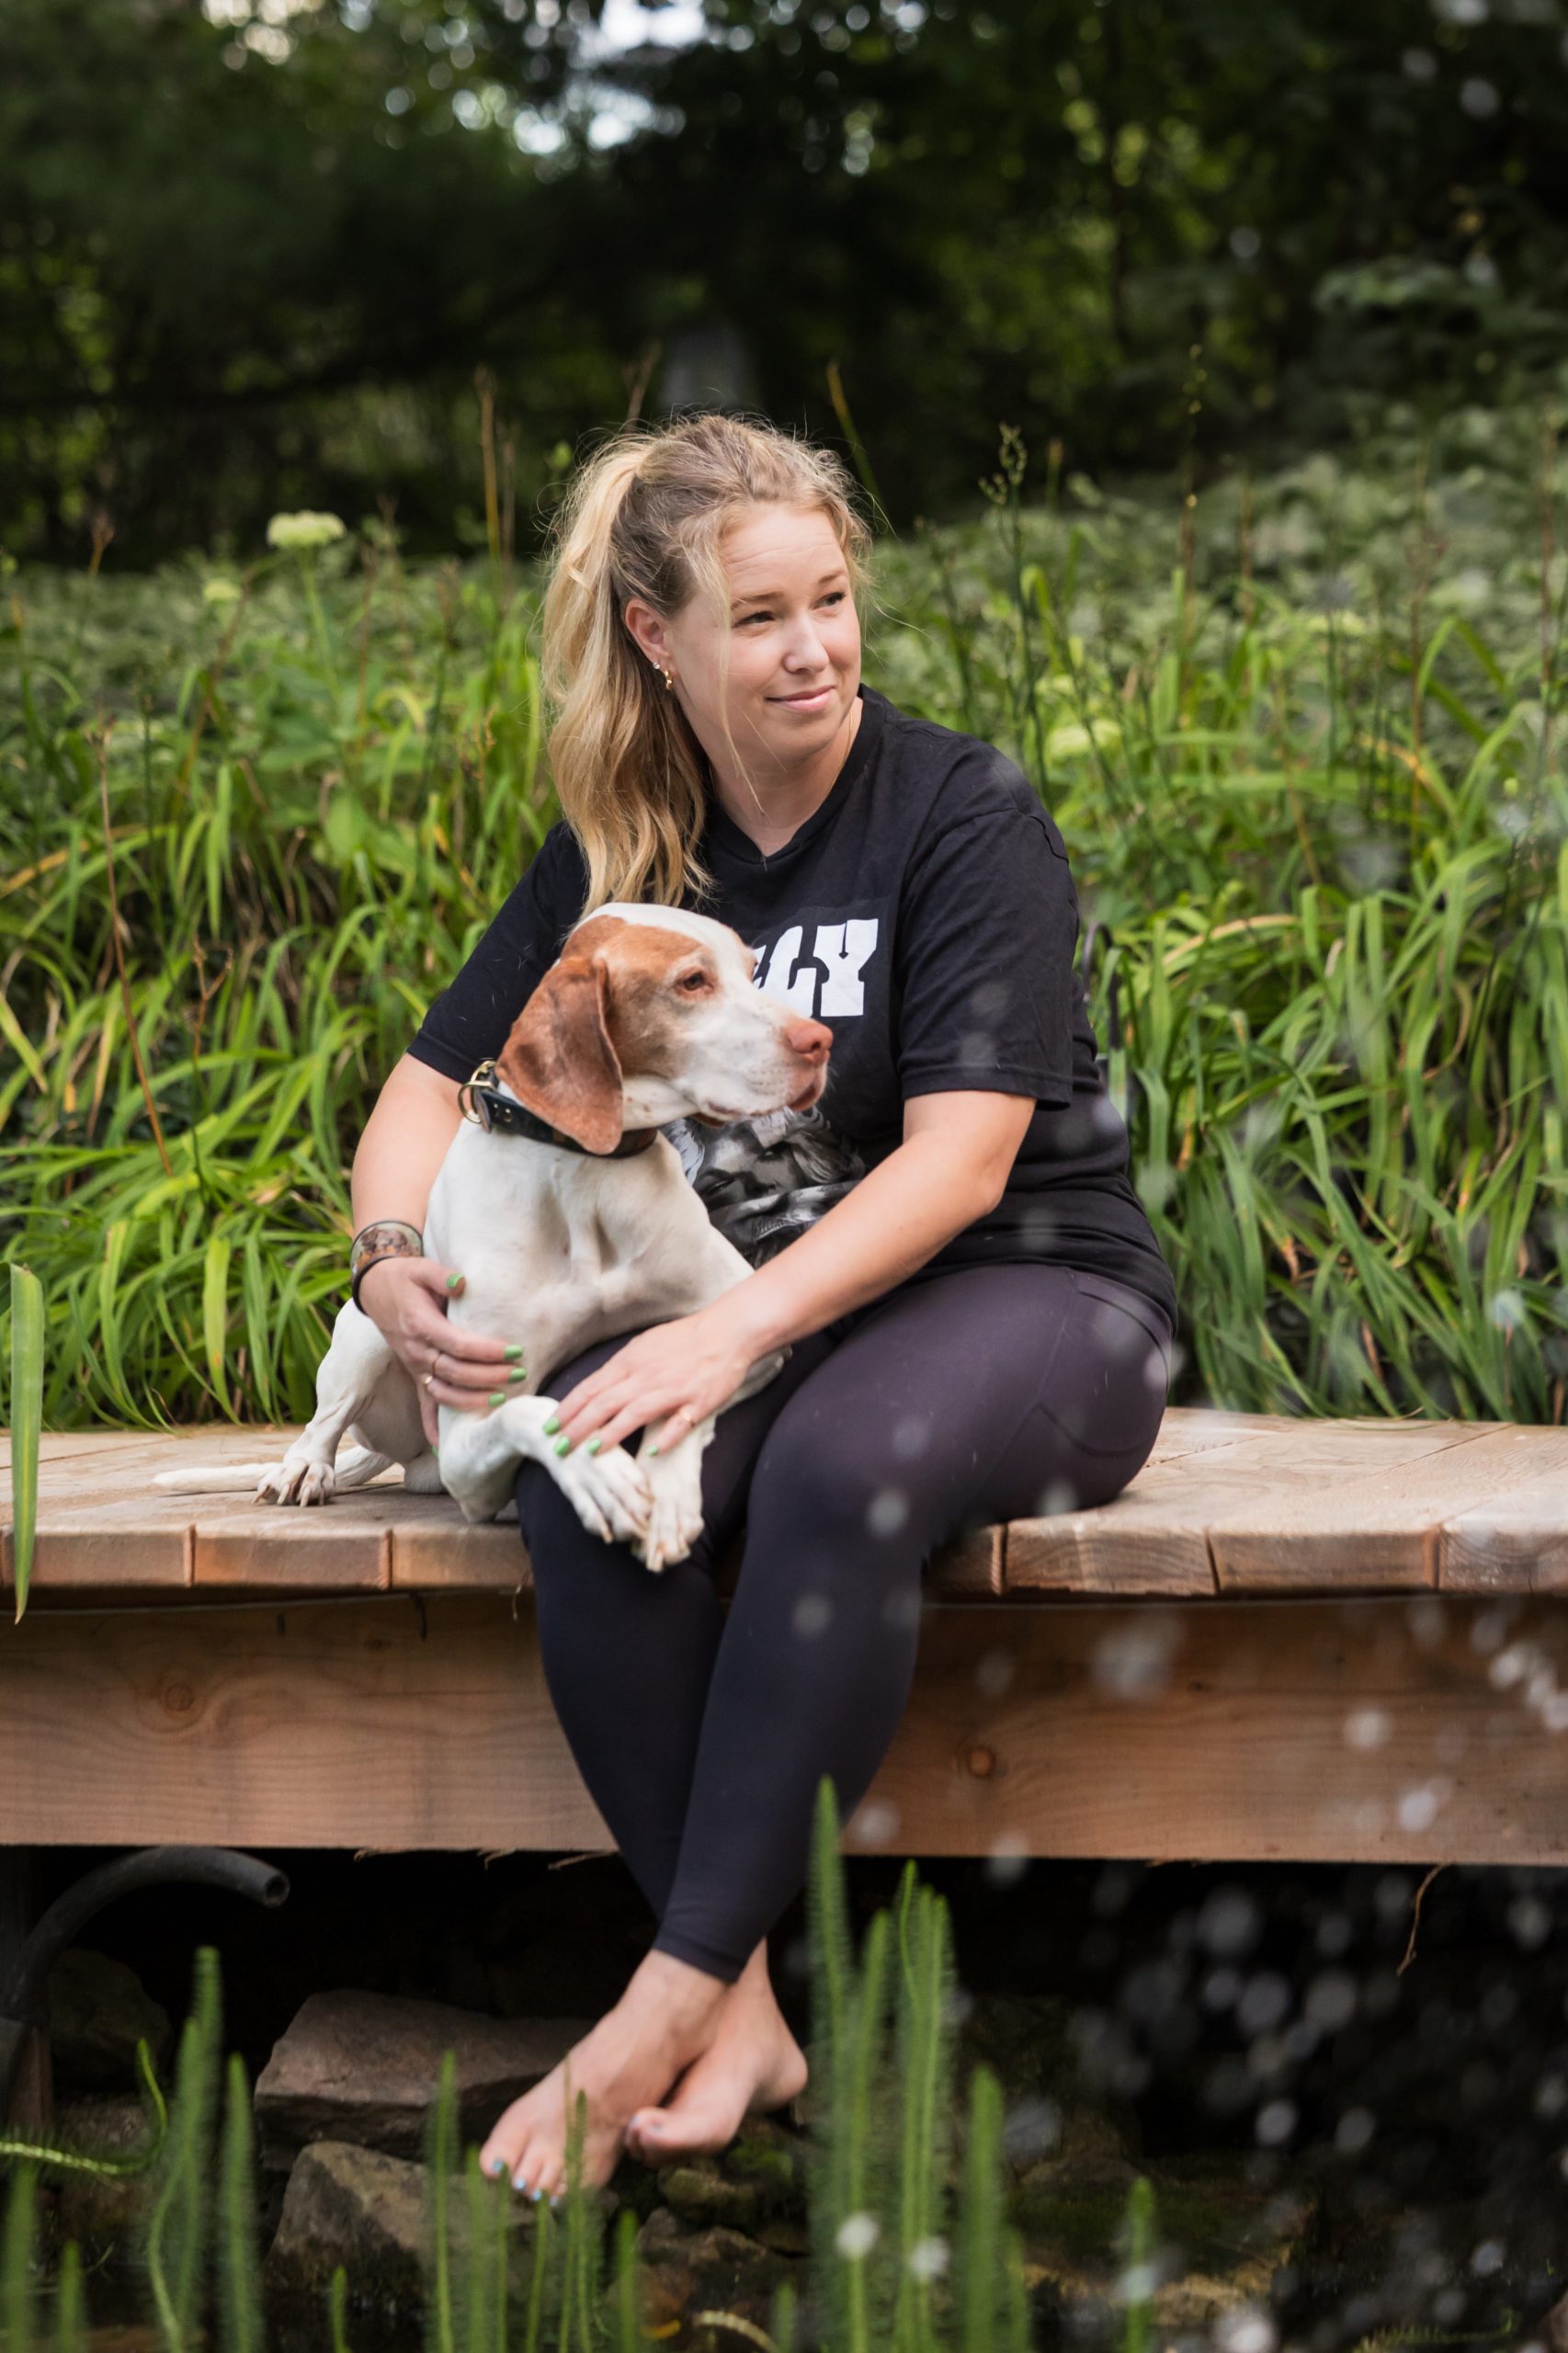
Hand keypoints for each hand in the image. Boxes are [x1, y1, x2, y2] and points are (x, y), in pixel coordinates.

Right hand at [356, 1257, 522, 1445]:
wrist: (377, 1288)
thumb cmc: (406, 1276)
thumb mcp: (422, 1268)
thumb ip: (442, 1277)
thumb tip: (462, 1283)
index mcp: (420, 1324)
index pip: (458, 1344)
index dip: (486, 1351)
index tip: (514, 1351)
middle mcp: (416, 1350)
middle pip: (455, 1371)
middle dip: (489, 1376)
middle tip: (519, 1374)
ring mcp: (415, 1365)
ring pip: (443, 1392)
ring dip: (471, 1401)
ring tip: (501, 1401)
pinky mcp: (415, 1373)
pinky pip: (423, 1404)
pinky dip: (432, 1427)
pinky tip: (444, 1447)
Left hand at [554, 1302, 761, 1456]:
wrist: (726, 1332)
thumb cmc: (683, 1340)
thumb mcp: (644, 1347)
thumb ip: (621, 1369)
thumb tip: (596, 1392)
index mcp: (630, 1361)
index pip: (591, 1388)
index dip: (568, 1410)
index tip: (550, 1428)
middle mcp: (646, 1376)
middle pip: (605, 1403)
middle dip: (578, 1428)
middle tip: (559, 1448)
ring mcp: (672, 1390)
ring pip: (635, 1413)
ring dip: (611, 1433)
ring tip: (591, 1451)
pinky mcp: (697, 1402)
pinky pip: (678, 1423)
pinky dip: (664, 1438)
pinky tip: (650, 1452)